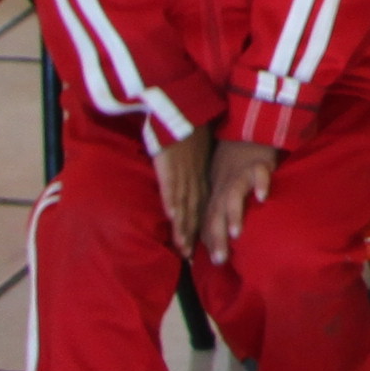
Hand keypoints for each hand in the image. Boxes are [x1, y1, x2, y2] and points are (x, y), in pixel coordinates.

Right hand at [152, 127, 213, 250]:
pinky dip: (171, 202)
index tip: (196, 249)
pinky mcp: (170, 166)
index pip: (199, 210)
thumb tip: (191, 184)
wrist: (185, 111)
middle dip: (191, 237)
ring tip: (183, 248)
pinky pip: (171, 186)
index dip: (198, 230)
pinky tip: (172, 217)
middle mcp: (193, 180)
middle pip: (192, 213)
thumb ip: (195, 172)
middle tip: (189, 259)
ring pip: (183, 206)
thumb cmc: (191, 131)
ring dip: (182, 228)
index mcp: (200, 179)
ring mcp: (182, 174)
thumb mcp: (198, 156)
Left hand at [197, 136, 279, 258]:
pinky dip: (260, 183)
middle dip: (217, 236)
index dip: (207, 242)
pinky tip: (263, 197)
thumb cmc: (234, 160)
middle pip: (218, 213)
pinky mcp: (259, 163)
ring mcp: (241, 174)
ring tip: (235, 232)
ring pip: (234, 195)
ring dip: (233, 213)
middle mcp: (226, 187)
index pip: (209, 220)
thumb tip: (219, 233)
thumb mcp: (222, 183)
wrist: (247, 127)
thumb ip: (221, 206)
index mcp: (217, 193)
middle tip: (220, 259)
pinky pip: (259, 173)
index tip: (207, 263)